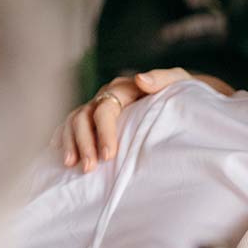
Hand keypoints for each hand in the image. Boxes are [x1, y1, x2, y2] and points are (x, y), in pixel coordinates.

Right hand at [57, 68, 233, 170]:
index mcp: (123, 88)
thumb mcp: (179, 82)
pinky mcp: (95, 121)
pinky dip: (64, 140)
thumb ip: (162, 79)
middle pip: (83, 117)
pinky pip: (71, 128)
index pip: (105, 109)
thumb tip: (140, 79)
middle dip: (84, 143)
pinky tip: (63, 157)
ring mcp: (98, 108)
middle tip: (89, 168)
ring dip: (71, 144)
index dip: (104, 132)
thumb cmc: (182, 92)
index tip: (108, 155)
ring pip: (74, 123)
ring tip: (72, 166)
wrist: (184, 98)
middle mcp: (106, 97)